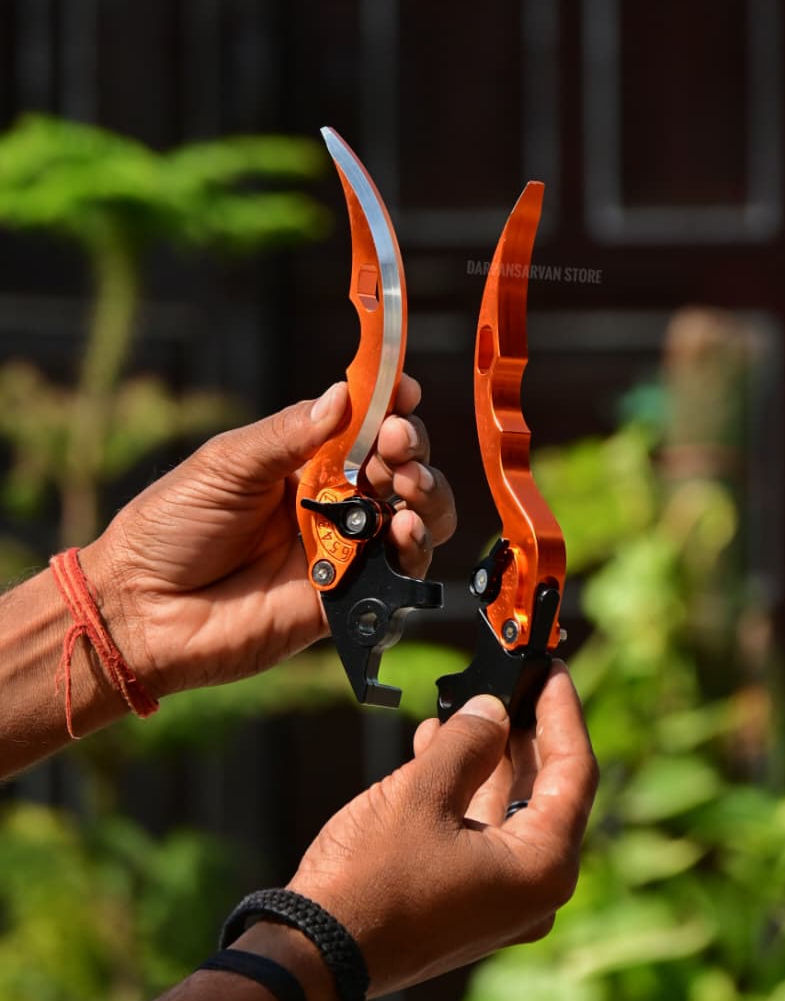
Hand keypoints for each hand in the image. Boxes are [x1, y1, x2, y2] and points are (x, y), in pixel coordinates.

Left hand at [84, 374, 455, 697]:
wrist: (141, 610)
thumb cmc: (170, 528)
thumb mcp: (227, 464)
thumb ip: (288, 435)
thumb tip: (343, 394)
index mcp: (304, 463)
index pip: (364, 426)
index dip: (390, 406)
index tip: (403, 390)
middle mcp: (331, 504)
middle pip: (400, 468)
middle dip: (410, 447)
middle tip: (396, 442)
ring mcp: (342, 553)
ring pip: (415, 519)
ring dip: (427, 494)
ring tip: (408, 484)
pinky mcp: (345, 602)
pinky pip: (400, 577)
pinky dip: (415, 551)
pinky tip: (402, 531)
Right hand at [278, 663, 597, 1000]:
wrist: (315, 953)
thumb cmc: (370, 883)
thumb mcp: (423, 792)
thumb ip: (469, 741)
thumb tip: (492, 709)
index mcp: (542, 868)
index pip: (574, 772)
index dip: (563, 711)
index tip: (553, 670)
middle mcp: (532, 890)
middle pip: (544, 789)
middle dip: (521, 730)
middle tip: (509, 680)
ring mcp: (499, 900)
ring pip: (507, 807)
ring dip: (485, 755)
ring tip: (461, 705)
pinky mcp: (466, 900)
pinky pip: (480, 830)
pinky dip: (463, 787)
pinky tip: (435, 747)